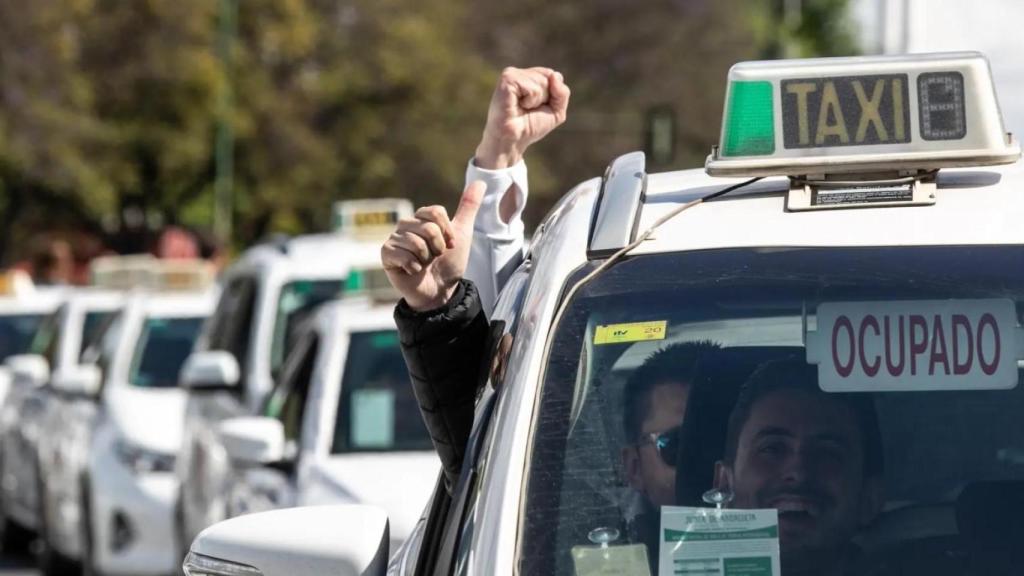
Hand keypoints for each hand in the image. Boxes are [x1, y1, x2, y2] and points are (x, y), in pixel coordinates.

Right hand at [381, 182, 485, 310]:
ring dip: (426, 258)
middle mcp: (406, 225)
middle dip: (438, 247)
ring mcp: (394, 239)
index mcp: (422, 218)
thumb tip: (480, 182)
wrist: (441, 290)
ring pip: (415, 242)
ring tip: (425, 264)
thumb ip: (468, 207)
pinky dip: (413, 266)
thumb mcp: (463, 233)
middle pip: (427, 228)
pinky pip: (401, 254)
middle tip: (436, 257)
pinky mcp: (386, 255)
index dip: (447, 231)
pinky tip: (413, 271)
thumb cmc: (449, 263)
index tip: (450, 244)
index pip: (436, 212)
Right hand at [475, 67, 570, 169]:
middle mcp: (520, 73)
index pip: (554, 76)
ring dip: (536, 101)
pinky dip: (530, 101)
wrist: (512, 141)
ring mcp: (512, 74)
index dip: (552, 96)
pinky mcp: (507, 79)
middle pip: (550, 77)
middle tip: (528, 109)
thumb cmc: (530, 127)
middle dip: (545, 98)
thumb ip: (562, 92)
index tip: (537, 108)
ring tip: (521, 108)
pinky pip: (533, 88)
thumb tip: (554, 75)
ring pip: (542, 81)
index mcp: (529, 77)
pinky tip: (517, 106)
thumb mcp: (556, 111)